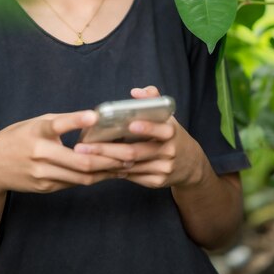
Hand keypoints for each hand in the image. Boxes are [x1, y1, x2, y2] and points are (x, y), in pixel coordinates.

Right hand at [0, 110, 127, 194]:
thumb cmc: (16, 138)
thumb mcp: (35, 123)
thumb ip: (60, 123)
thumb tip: (91, 120)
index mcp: (36, 132)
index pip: (57, 125)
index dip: (75, 121)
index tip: (94, 115)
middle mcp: (39, 154)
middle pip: (80, 161)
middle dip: (109, 159)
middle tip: (131, 153)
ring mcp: (43, 174)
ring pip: (81, 176)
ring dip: (106, 171)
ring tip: (127, 165)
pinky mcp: (45, 187)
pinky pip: (74, 183)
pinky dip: (93, 177)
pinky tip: (109, 173)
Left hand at [74, 86, 204, 189]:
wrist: (190, 164)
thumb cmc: (171, 134)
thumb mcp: (167, 116)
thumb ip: (153, 100)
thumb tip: (135, 92)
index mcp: (171, 132)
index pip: (160, 130)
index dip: (146, 128)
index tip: (130, 124)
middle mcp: (168, 152)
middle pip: (134, 152)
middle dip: (107, 150)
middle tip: (83, 146)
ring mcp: (162, 169)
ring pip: (130, 166)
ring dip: (105, 162)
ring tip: (83, 156)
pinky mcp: (156, 182)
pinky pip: (131, 176)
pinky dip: (114, 170)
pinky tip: (97, 165)